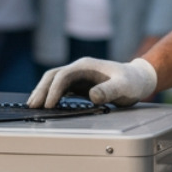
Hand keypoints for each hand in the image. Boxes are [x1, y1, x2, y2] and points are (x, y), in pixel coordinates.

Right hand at [28, 56, 157, 108]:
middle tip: (32, 106)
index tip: (49, 104)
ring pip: (54, 81)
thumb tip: (92, 95)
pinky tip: (45, 105)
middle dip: (41, 90)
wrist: (138, 79)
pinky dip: (50, 95)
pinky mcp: (79, 85)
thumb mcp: (124, 86)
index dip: (54, 90)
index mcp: (86, 66)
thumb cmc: (132, 81)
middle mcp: (79, 69)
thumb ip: (109, 90)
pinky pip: (60, 89)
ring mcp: (78, 76)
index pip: (63, 75)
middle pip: (53, 76)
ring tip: (32, 106)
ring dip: (42, 92)